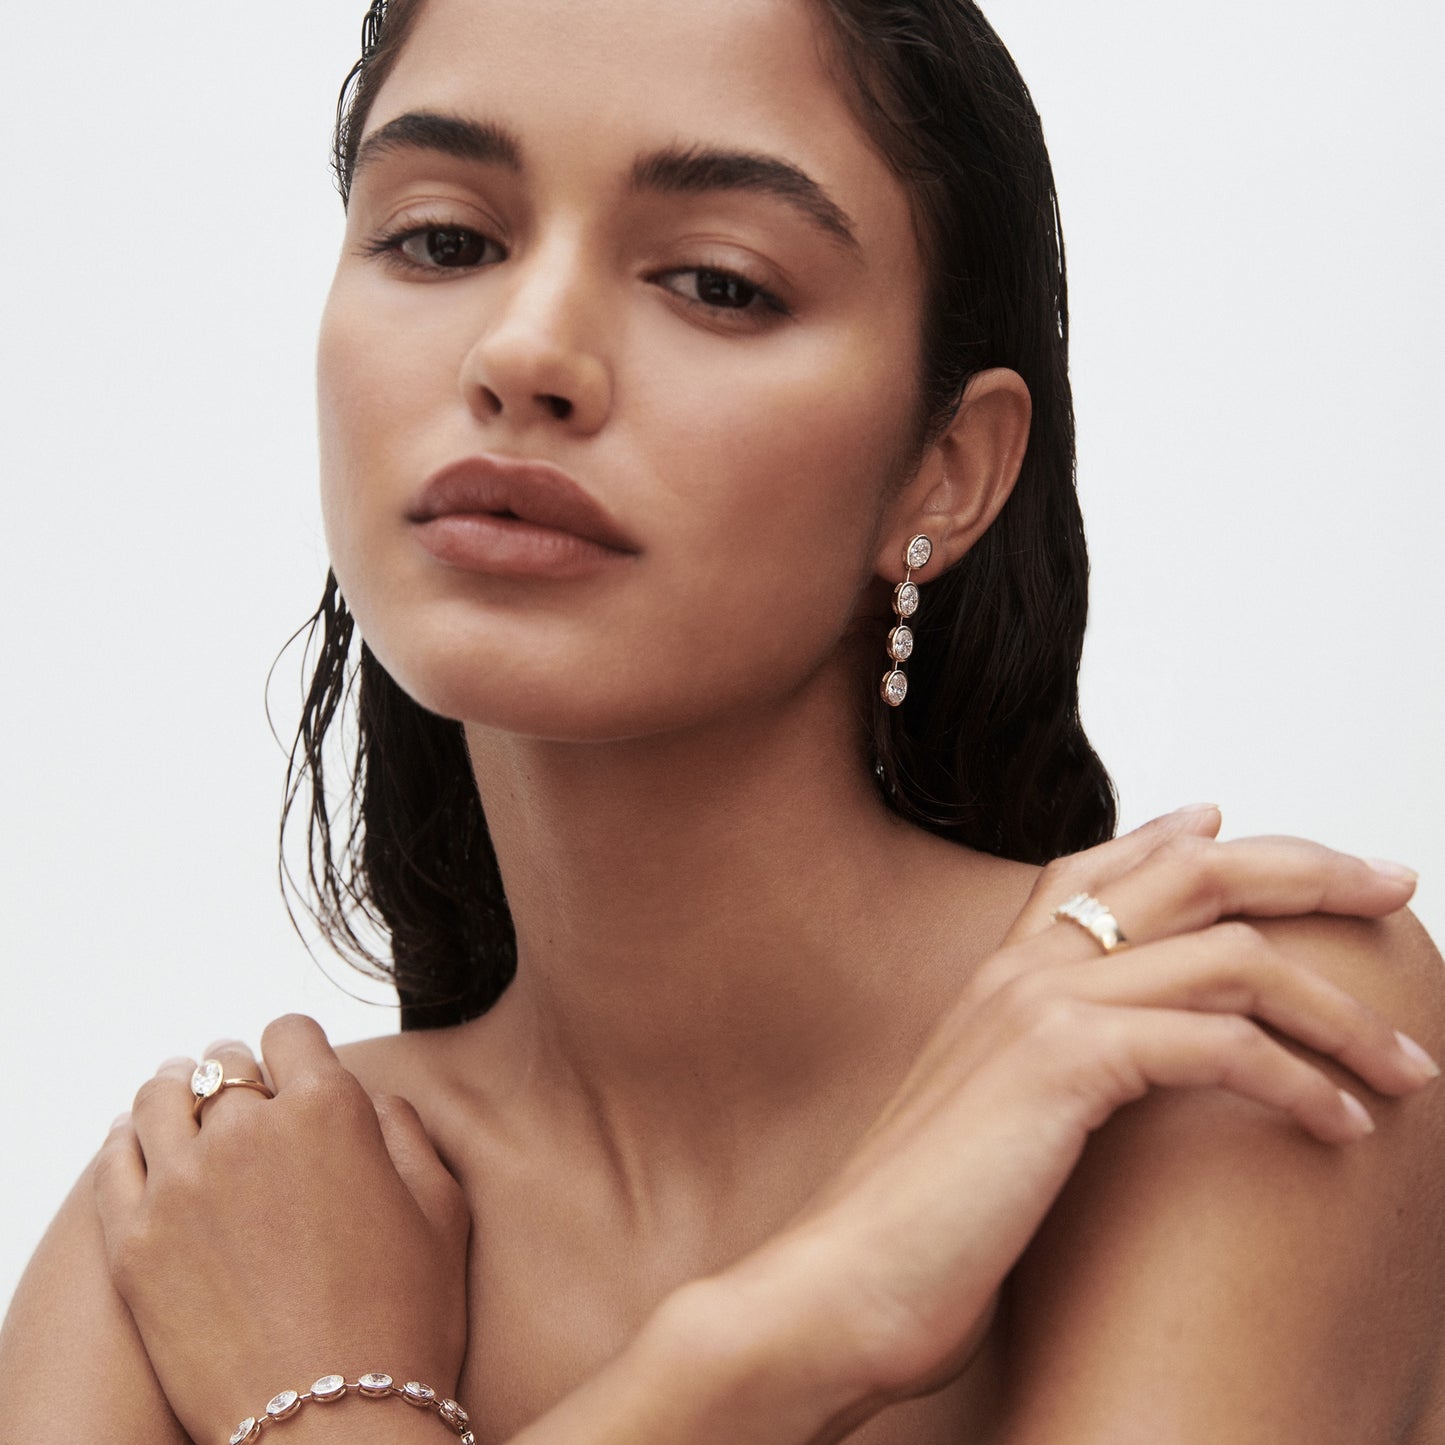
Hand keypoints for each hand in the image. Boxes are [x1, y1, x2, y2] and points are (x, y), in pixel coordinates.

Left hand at [93, 1015, 468, 1444]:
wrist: (334, 1426)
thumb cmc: (405, 1318)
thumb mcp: (442, 1210)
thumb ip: (407, 1133)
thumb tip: (372, 1100)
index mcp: (328, 1110)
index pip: (289, 1031)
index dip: (295, 1047)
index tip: (295, 1070)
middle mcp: (249, 1131)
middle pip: (224, 1065)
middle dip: (240, 1076)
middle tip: (246, 1102)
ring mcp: (182, 1185)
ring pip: (158, 1098)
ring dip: (176, 1094)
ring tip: (182, 1106)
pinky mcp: (135, 1242)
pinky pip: (113, 1161)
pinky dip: (126, 1142)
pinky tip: (139, 1146)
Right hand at [705, 809, 1437, 1425]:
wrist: (848, 1277)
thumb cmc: (925, 1219)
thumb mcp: (989, 1117)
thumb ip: (1044, 1064)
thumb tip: (1113, 1054)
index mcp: (1001, 973)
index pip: (1099, 864)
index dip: (1179, 835)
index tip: (1245, 827)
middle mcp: (1024, 966)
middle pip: (1191, 871)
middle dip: (1307, 868)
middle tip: (1390, 884)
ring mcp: (1042, 1004)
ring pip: (1232, 956)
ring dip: (1338, 1010)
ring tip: (1406, 1064)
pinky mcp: (1066, 1064)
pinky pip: (1222, 1045)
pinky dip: (1301, 1084)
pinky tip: (1340, 1128)